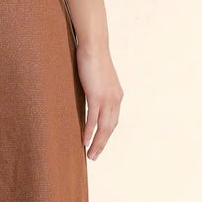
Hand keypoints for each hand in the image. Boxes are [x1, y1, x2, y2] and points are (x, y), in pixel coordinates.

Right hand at [76, 41, 121, 159]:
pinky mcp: (97, 95)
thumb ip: (96, 89)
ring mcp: (107, 98)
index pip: (113, 120)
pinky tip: (84, 140)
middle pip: (111, 128)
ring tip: (89, 154)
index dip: (106, 134)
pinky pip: (93, 119)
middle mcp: (115, 99)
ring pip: (104, 127)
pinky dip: (89, 131)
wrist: (94, 45)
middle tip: (93, 156)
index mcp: (117, 95)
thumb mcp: (97, 78)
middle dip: (102, 143)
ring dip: (97, 142)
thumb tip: (88, 94)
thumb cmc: (93, 58)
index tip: (99, 144)